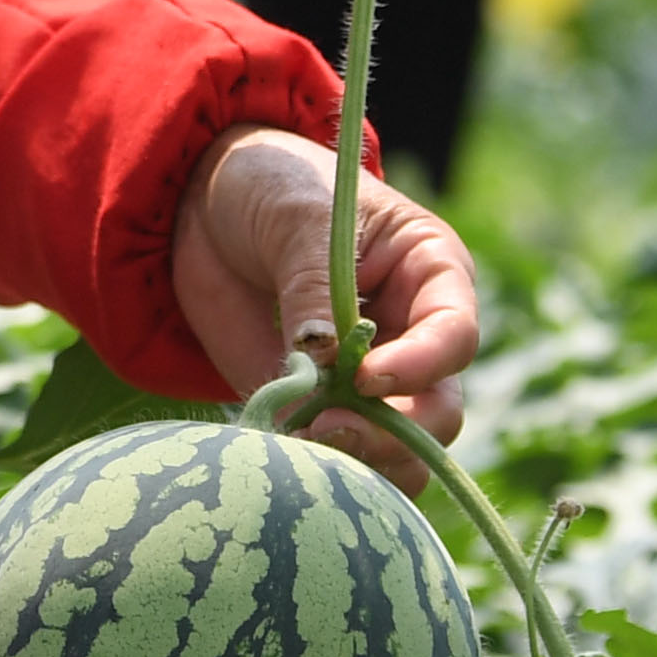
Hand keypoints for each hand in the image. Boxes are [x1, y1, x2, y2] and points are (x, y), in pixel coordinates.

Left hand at [169, 124, 476, 474]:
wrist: (201, 210)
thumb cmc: (273, 188)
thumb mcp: (299, 217)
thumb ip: (314, 287)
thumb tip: (321, 358)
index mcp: (431, 274)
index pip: (454, 336)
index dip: (420, 366)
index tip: (364, 378)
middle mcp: (413, 337)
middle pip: (438, 412)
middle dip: (392, 433)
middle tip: (327, 428)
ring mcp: (368, 383)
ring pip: (398, 453)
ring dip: (359, 463)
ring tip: (299, 444)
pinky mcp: (318, 410)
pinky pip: (339, 459)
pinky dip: (316, 468)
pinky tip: (278, 453)